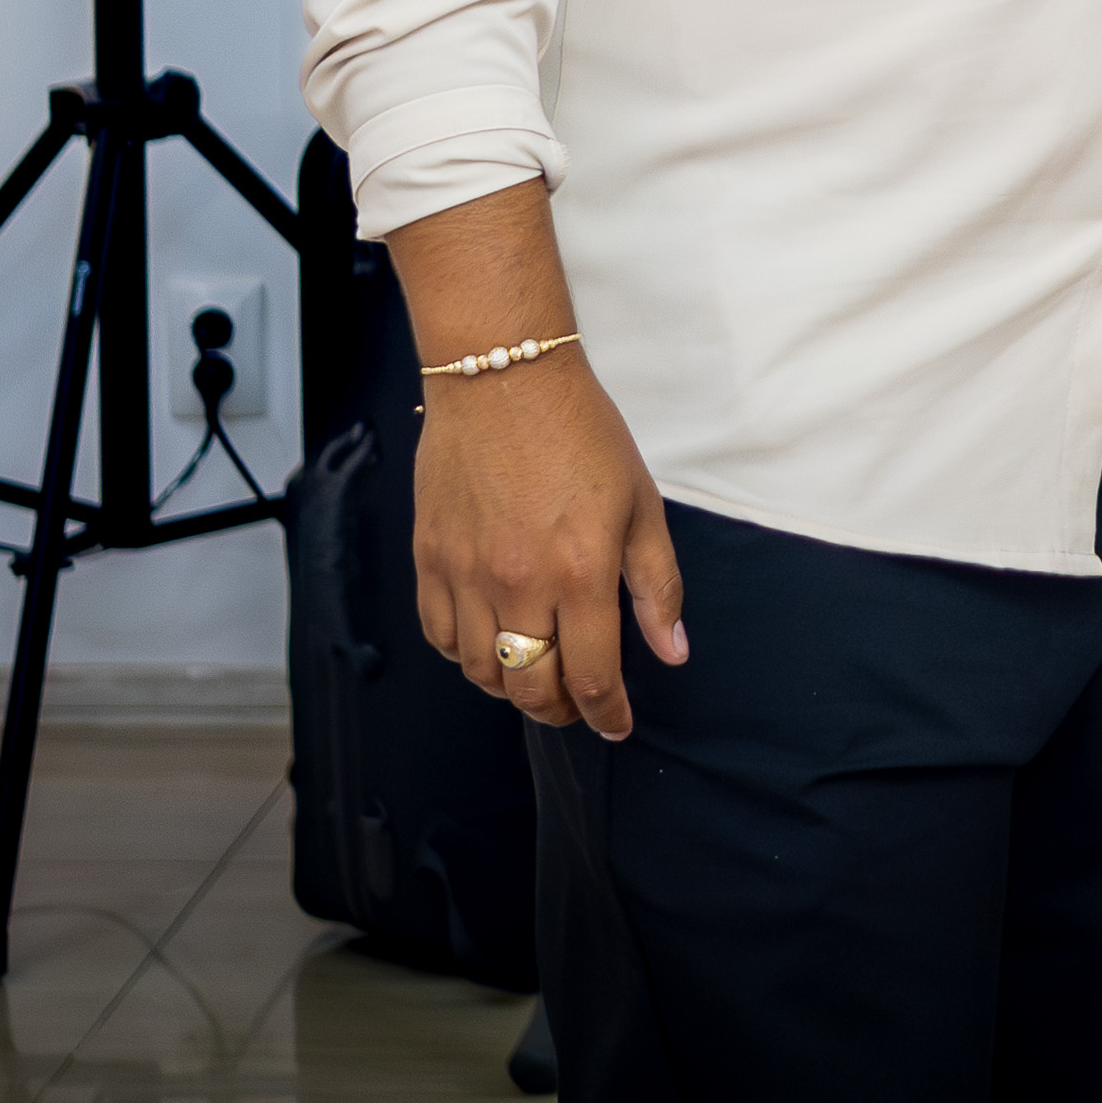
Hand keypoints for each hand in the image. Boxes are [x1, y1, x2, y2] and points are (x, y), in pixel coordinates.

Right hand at [410, 353, 688, 739]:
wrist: (504, 377)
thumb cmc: (581, 434)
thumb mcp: (641, 506)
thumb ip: (656, 587)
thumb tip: (672, 653)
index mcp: (581, 572)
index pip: (593, 676)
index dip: (608, 713)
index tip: (617, 725)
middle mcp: (518, 583)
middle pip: (531, 689)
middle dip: (560, 710)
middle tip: (578, 703)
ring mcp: (466, 573)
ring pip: (481, 671)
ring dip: (512, 686)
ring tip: (536, 671)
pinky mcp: (429, 557)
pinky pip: (440, 635)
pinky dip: (465, 654)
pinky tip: (490, 639)